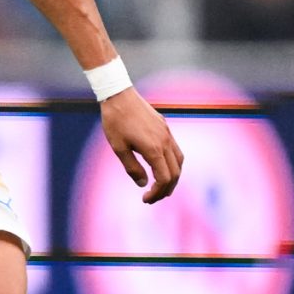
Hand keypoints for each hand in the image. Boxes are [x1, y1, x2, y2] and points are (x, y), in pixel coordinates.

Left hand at [100, 88, 183, 203]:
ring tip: (160, 186)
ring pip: (179, 161)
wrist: (119, 95)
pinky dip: (172, 164)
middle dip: (166, 189)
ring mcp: (167, 133)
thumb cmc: (115, 121)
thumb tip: (143, 184)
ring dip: (172, 177)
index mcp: (153, 149)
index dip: (157, 193)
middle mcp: (165, 142)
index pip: (164, 179)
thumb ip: (132, 168)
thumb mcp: (118, 148)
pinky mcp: (165, 127)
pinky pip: (176, 150)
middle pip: (175, 173)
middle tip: (152, 197)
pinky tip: (162, 167)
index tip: (145, 199)